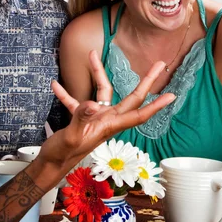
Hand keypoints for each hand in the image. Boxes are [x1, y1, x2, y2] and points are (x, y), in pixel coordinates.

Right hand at [40, 50, 174, 170]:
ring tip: (91, 54)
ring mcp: (94, 119)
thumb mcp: (71, 137)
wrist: (49, 166)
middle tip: (159, 64)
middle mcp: (106, 121)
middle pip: (131, 98)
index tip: (172, 95)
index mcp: (108, 126)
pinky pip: (76, 101)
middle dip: (145, 81)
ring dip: (98, 73)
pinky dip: (67, 93)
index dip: (156, 106)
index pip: (138, 114)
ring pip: (102, 92)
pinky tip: (56, 85)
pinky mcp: (80, 119)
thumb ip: (82, 119)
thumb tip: (93, 104)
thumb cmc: (61, 156)